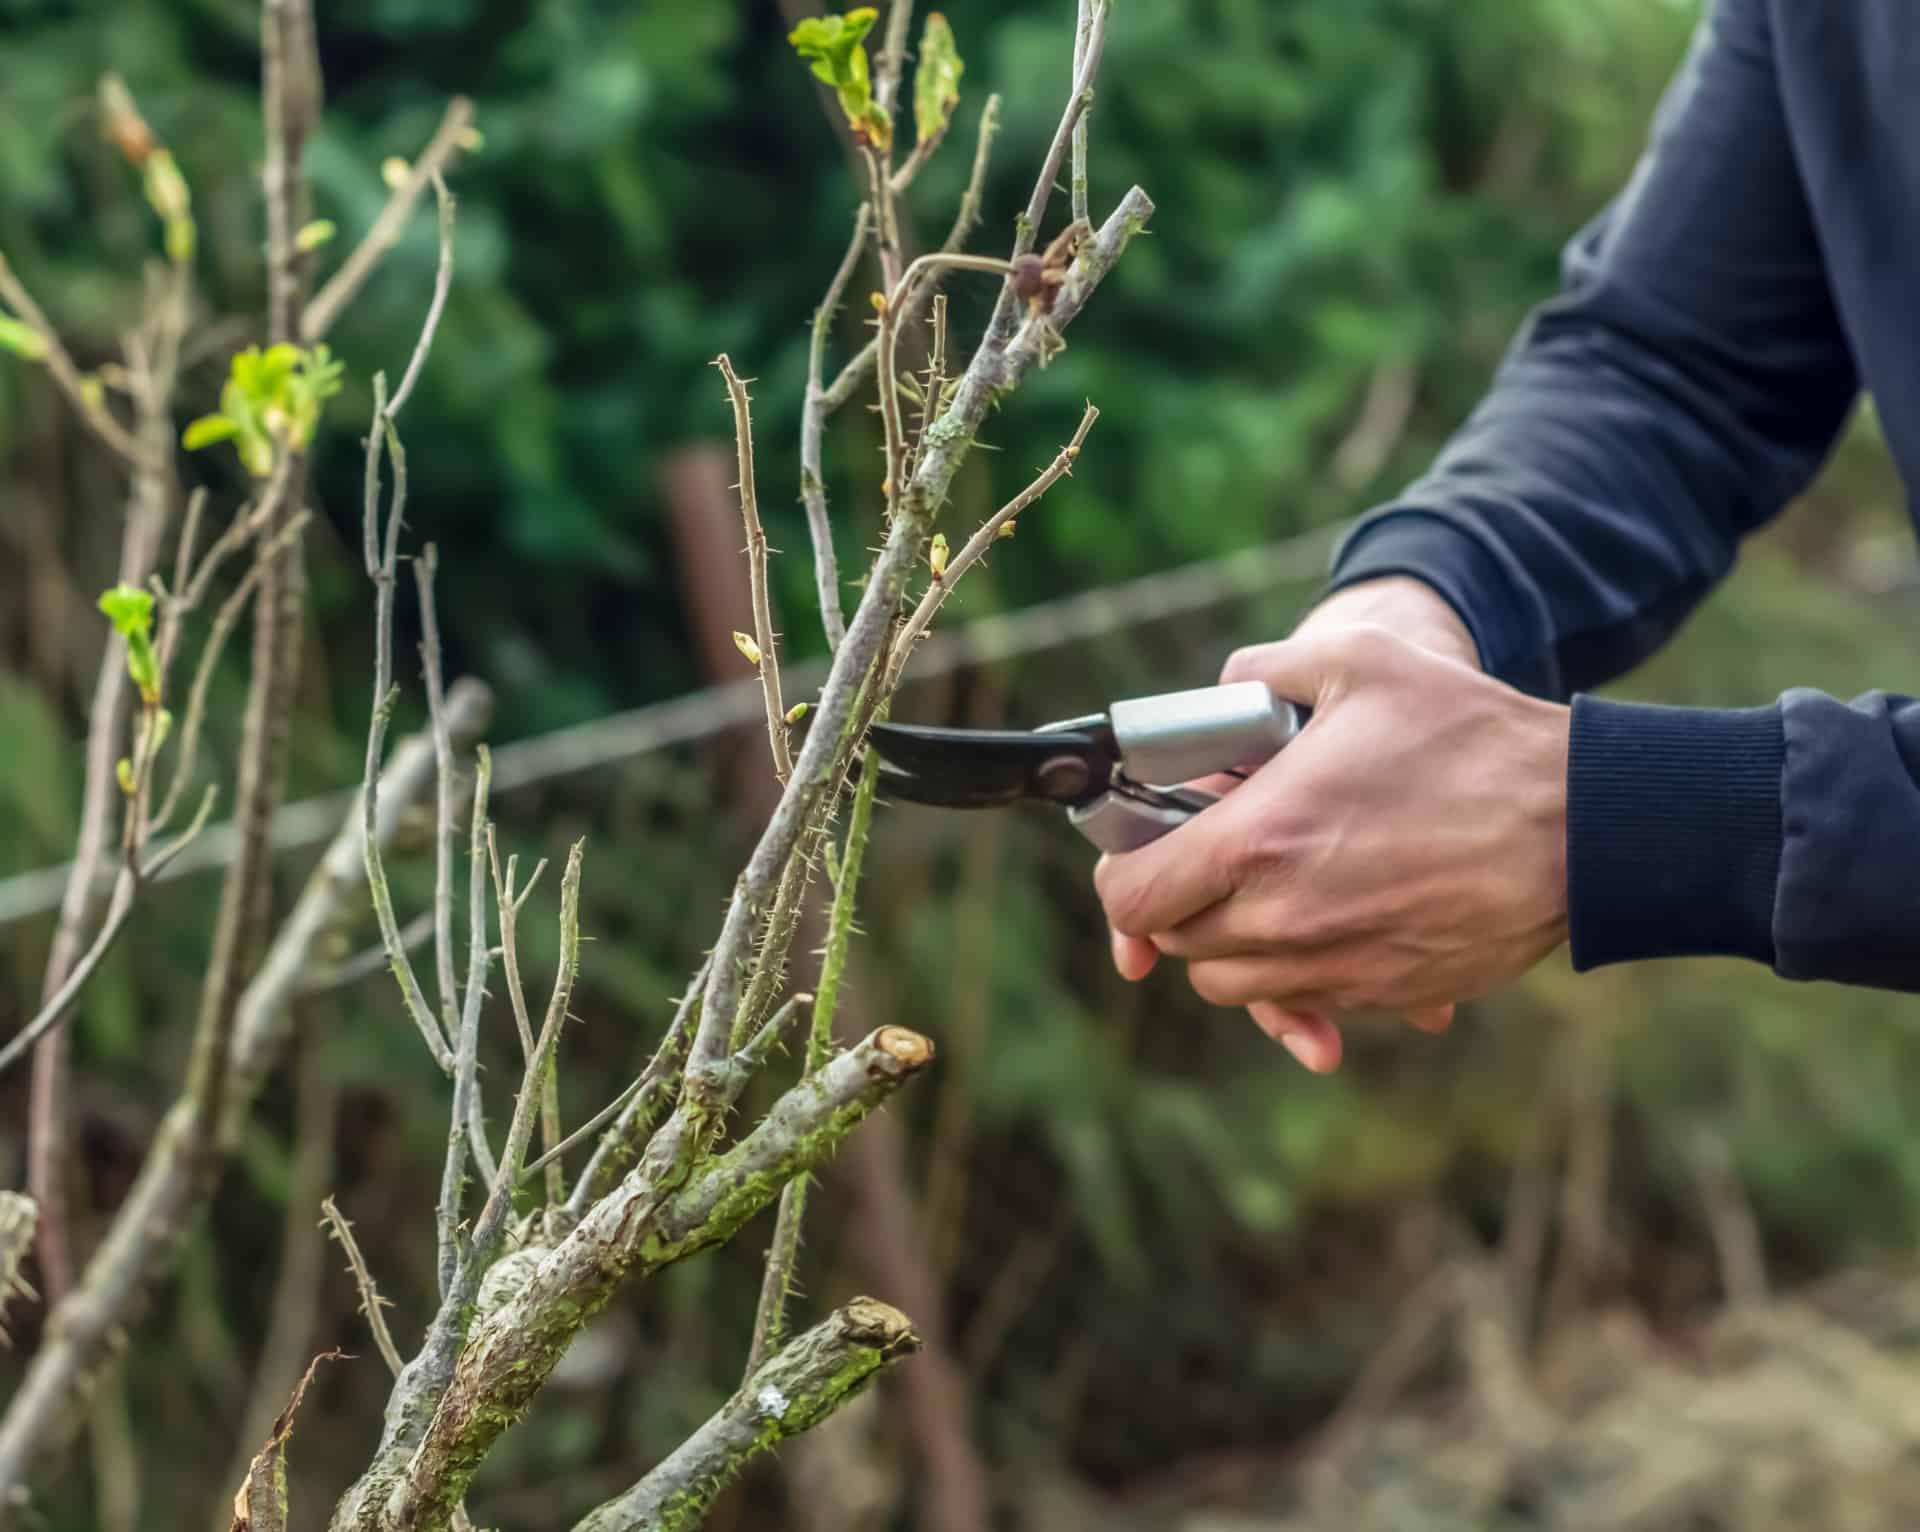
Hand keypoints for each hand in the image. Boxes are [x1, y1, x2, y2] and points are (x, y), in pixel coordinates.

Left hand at [1098, 610, 1568, 1071]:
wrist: (1583, 823)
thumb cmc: (1470, 735)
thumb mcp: (1357, 662)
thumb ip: (1259, 673)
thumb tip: (1213, 698)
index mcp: (1260, 841)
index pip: (1134, 896)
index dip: (1126, 871)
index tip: (1148, 844)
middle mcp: (1284, 920)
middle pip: (1178, 944)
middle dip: (1178, 902)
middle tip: (1210, 855)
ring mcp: (1335, 967)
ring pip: (1231, 983)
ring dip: (1229, 941)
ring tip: (1268, 882)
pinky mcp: (1382, 994)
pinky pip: (1303, 999)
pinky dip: (1295, 968)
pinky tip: (1329, 910)